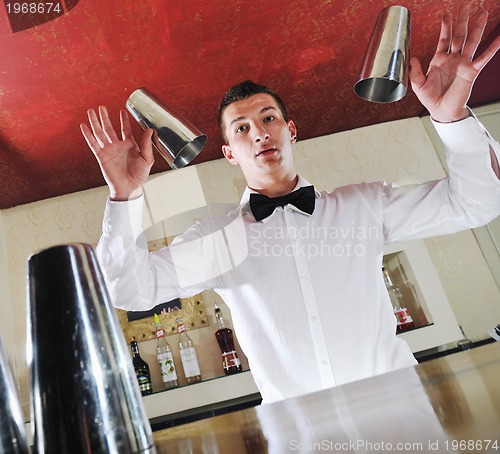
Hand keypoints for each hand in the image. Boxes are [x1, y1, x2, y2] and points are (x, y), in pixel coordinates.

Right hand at [80, 106, 154, 199]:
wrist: (129, 187)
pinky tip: (84, 126)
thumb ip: (147, 144)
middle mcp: (118, 146)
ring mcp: (108, 150)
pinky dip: (88, 135)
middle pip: (109, 128)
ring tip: (91, 111)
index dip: (124, 120)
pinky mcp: (101, 156)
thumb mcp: (147, 159)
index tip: (122, 111)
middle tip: (101, 107)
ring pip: (100, 133)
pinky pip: (93, 143)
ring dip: (95, 122)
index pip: (125, 130)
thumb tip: (150, 130)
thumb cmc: (140, 176)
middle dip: (105, 118)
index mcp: (129, 146)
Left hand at [409, 4, 499, 122]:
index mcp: (439, 60)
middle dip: (462, 20)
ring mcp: (463, 64)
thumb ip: (415, 71)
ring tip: (483, 13)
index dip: (445, 26)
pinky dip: (492, 48)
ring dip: (477, 27)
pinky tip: (499, 39)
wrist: (441, 111)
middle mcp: (453, 59)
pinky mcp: (471, 71)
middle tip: (465, 5)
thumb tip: (411, 58)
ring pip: (472, 41)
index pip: (444, 39)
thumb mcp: (418, 85)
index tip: (446, 13)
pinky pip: (483, 58)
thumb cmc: (430, 99)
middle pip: (459, 35)